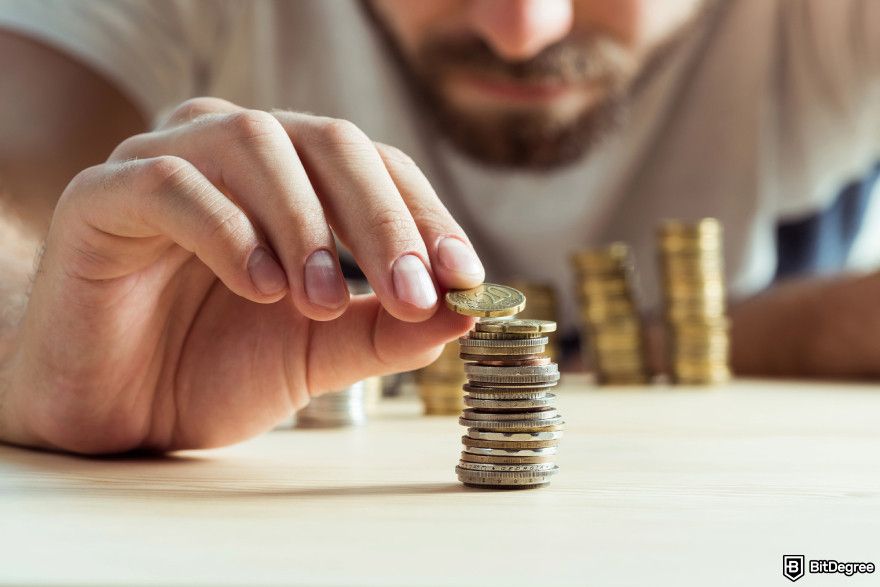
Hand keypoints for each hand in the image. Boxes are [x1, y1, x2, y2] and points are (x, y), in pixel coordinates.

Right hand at [2, 98, 483, 453]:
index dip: (424, 215)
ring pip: (254, 142)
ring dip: (305, 222)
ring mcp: (167, 162)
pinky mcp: (103, 194)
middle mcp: (235, 153)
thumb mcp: (320, 352)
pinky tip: (259, 286)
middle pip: (328, 141)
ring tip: (321, 299)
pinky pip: (170, 182)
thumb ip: (385, 330)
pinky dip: (228, 228)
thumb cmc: (216, 368)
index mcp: (294, 179)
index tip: (463, 277)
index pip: (376, 167)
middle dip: (379, 218)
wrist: (118, 412)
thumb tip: (464, 313)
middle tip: (409, 291)